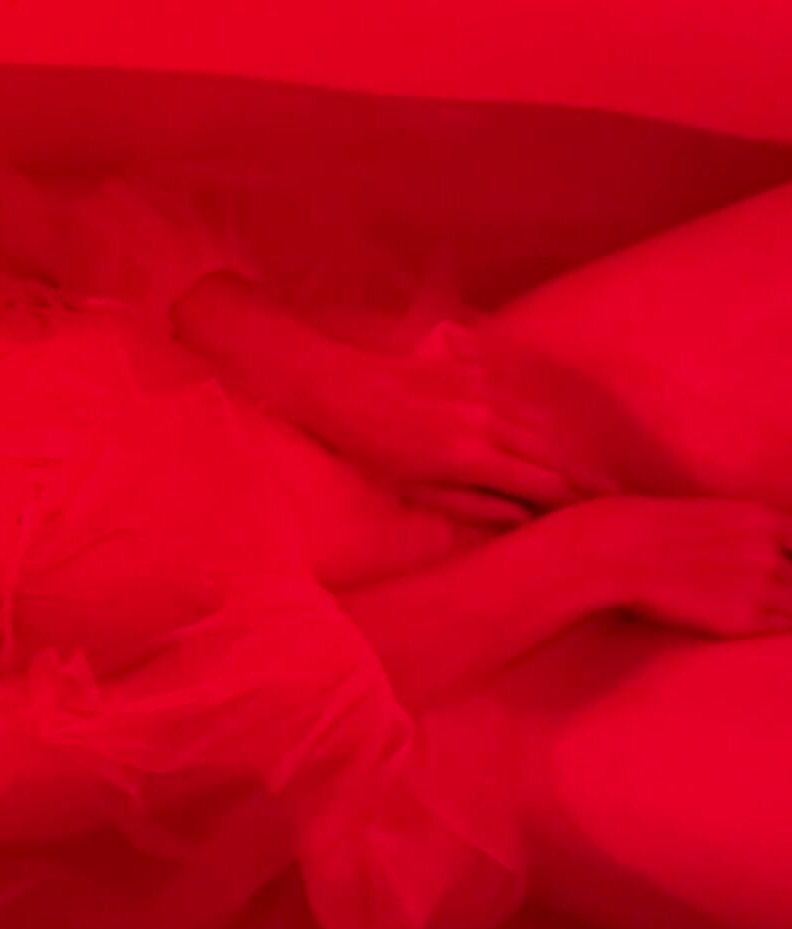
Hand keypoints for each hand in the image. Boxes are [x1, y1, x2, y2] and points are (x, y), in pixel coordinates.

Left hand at [305, 322, 605, 525]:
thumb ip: (473, 504)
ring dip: (579, 451)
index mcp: (472, 456)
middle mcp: (487, 421)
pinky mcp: (476, 373)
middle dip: (591, 478)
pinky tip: (568, 436)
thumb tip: (524, 518)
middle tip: (625, 499)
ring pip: (546, 426)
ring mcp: (484, 392)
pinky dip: (553, 422)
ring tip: (606, 474)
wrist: (339, 388)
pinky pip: (526, 400)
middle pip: (555, 453)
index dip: (575, 503)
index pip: (542, 483)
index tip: (603, 519)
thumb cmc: (368, 449)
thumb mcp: (414, 488)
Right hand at [560, 496, 791, 638]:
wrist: (613, 552)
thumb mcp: (706, 514)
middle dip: (788, 582)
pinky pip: (780, 627)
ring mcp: (758, 586)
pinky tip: (761, 621)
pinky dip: (777, 625)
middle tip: (771, 590)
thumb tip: (754, 547)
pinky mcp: (739, 619)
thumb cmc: (643, 528)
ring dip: (786, 606)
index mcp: (761, 519)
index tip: (782, 567)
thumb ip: (741, 530)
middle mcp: (768, 552)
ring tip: (764, 607)